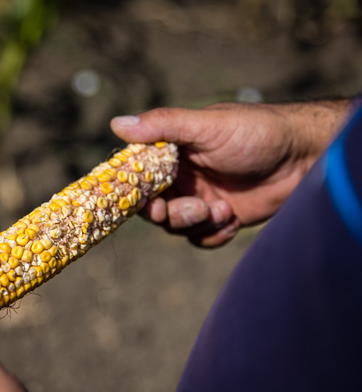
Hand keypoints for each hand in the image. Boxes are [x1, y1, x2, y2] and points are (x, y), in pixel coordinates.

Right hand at [111, 101, 350, 246]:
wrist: (304, 158)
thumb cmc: (256, 132)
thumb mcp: (207, 125)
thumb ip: (163, 125)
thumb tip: (116, 124)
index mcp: (170, 151)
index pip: (137, 175)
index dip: (135, 192)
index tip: (146, 201)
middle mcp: (180, 176)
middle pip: (152, 207)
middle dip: (170, 213)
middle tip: (195, 208)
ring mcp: (198, 198)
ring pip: (174, 225)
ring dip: (196, 223)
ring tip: (224, 210)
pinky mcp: (218, 218)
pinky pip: (199, 238)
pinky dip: (212, 235)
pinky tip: (233, 220)